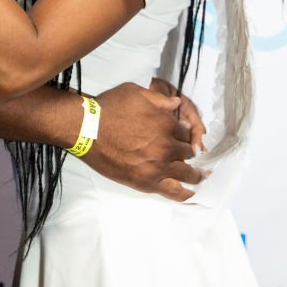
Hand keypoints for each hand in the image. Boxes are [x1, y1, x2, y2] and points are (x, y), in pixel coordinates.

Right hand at [88, 82, 206, 201]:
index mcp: (166, 123)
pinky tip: (191, 193)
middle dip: (187, 151)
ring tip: (200, 176)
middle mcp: (166, 146)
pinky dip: (185, 193)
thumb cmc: (108, 108)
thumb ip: (160, 99)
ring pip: (186, 173)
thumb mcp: (135, 93)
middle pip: (187, 152)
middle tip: (187, 154)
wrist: (86, 130)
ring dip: (195, 174)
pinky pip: (173, 191)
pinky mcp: (146, 182)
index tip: (182, 136)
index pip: (186, 132)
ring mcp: (158, 166)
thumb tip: (177, 103)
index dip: (184, 133)